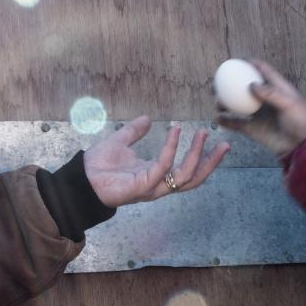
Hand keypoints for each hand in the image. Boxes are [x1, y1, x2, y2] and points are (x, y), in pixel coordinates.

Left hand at [83, 115, 229, 207]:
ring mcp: (152, 186)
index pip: (187, 171)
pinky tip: (176, 131)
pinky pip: (163, 166)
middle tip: (225, 144)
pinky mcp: (142, 185)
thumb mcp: (121, 142)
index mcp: (155, 174)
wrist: (80, 179)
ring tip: (203, 134)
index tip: (215, 140)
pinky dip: (172, 148)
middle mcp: (158, 184)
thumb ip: (135, 131)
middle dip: (211, 163)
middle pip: (194, 178)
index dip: (203, 158)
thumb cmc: (98, 166)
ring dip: (197, 155)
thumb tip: (148, 119)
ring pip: (185, 177)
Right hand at [215, 60, 305, 156]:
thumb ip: (271, 94)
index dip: (248, 62)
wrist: (303, 145)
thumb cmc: (301, 120)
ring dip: (224, 102)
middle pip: (243, 86)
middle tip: (217, 83)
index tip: (234, 61)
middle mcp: (263, 99)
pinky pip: (235, 123)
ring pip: (236, 104)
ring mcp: (257, 114)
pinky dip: (225, 121)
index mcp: (275, 87)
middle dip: (229, 83)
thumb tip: (251, 85)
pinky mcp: (253, 129)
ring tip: (217, 103)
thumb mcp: (289, 104)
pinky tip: (218, 119)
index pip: (261, 69)